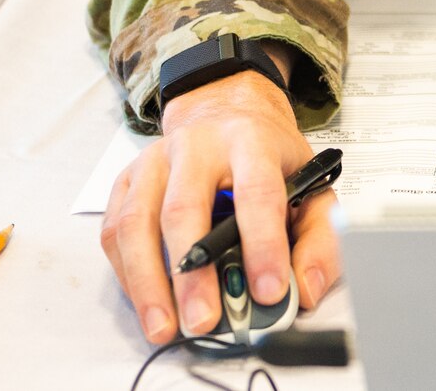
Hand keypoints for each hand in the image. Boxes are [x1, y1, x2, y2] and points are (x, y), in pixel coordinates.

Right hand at [98, 66, 340, 343]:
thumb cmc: (266, 155)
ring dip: (148, 282)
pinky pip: (115, 231)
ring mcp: (155, 161)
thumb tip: (306, 290)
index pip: (257, 193)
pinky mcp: (126, 180)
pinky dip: (127, 273)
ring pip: (137, 222)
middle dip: (193, 274)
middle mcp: (196, 146)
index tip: (268, 291)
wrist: (224, 108)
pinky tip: (146, 301)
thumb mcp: (311, 184)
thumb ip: (319, 239)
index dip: (263, 245)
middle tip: (204, 321)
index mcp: (250, 142)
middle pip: (185, 209)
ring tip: (165, 327)